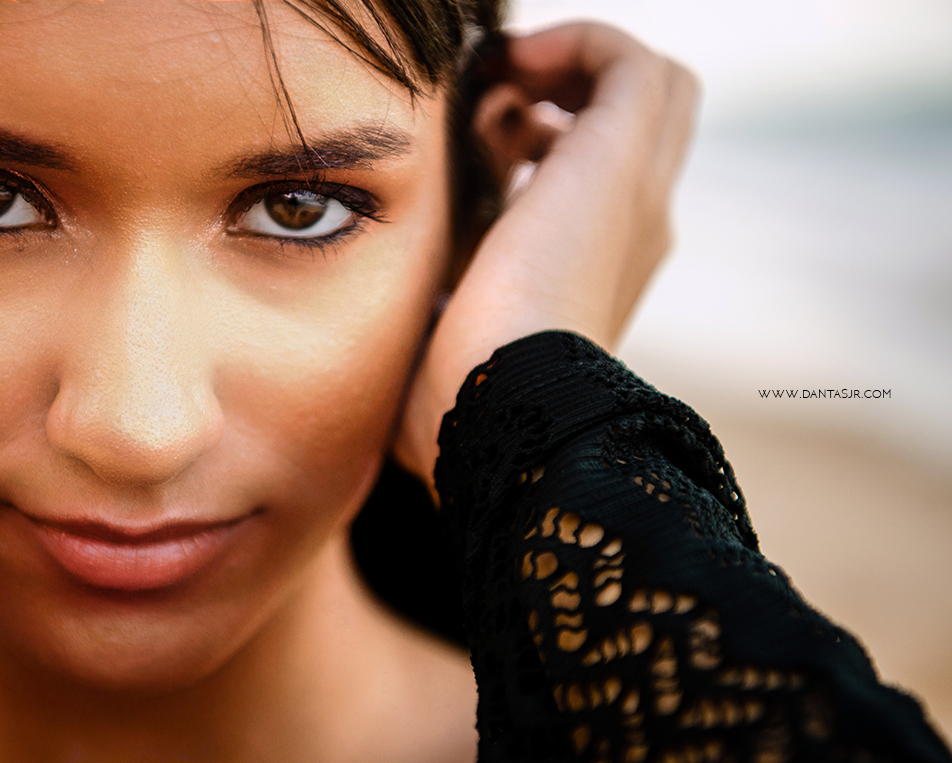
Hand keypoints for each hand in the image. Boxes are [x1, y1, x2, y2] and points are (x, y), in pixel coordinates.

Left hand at [395, 22, 699, 493]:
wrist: (504, 413)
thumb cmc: (464, 403)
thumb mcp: (454, 342)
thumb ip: (450, 307)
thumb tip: (422, 295)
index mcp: (602, 270)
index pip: (602, 175)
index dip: (551, 135)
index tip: (487, 140)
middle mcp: (636, 227)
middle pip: (644, 121)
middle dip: (573, 89)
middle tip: (503, 104)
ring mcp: (637, 195)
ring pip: (647, 84)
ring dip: (572, 64)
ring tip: (503, 82)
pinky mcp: (619, 161)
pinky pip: (623, 60)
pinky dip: (571, 43)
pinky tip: (506, 68)